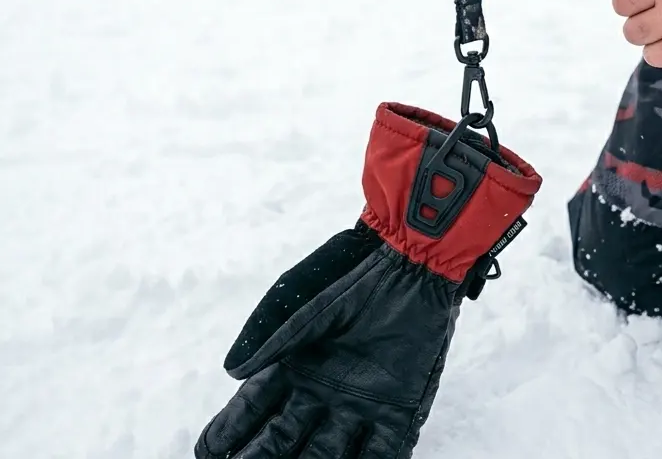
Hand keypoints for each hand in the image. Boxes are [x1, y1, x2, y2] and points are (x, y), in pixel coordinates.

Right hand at [195, 104, 540, 458]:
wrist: (413, 264)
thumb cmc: (355, 275)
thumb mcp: (309, 303)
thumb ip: (273, 336)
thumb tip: (232, 371)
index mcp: (295, 369)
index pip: (252, 411)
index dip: (229, 432)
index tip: (207, 451)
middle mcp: (321, 395)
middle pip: (282, 442)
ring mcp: (358, 406)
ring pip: (325, 455)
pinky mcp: (397, 411)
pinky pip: (381, 452)